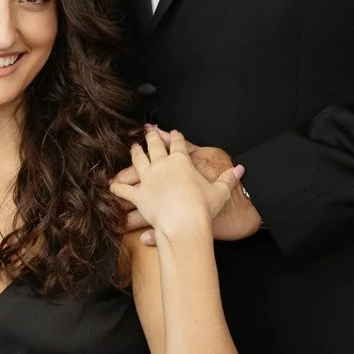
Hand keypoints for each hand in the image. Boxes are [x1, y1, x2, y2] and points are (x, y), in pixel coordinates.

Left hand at [109, 128, 239, 242]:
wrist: (186, 222)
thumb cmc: (203, 208)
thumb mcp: (221, 191)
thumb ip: (229, 178)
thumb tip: (241, 169)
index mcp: (182, 161)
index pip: (179, 144)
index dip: (176, 137)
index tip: (173, 132)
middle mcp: (162, 165)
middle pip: (155, 146)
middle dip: (152, 137)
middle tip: (148, 131)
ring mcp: (149, 179)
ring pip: (138, 160)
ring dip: (135, 152)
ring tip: (133, 147)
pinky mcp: (139, 195)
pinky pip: (124, 190)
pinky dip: (117, 187)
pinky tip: (112, 184)